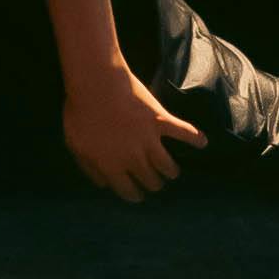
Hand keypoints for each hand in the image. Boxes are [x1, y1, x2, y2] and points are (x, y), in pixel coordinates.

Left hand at [61, 61, 199, 201]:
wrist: (95, 83)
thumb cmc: (80, 112)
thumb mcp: (75, 145)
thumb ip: (89, 168)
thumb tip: (103, 185)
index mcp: (112, 166)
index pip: (128, 191)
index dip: (134, 195)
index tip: (138, 195)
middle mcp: (134, 158)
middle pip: (151, 181)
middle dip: (153, 184)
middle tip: (154, 182)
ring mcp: (149, 139)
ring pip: (168, 167)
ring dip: (170, 171)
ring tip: (171, 172)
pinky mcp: (160, 120)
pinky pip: (183, 132)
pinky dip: (195, 138)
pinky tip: (203, 142)